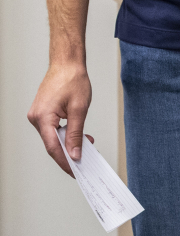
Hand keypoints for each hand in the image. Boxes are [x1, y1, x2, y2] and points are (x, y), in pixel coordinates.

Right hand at [29, 60, 92, 175]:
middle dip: (69, 153)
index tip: (75, 171)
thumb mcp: (79, 108)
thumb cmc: (73, 80)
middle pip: (51, 144)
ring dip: (68, 143)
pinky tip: (78, 135)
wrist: (67, 63)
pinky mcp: (42, 113)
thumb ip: (76, 133)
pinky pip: (52, 129)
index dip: (65, 161)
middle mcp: (36, 118)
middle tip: (85, 161)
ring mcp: (37, 115)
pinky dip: (65, 134)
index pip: (53, 147)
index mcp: (42, 118)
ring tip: (87, 144)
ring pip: (52, 137)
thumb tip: (75, 153)